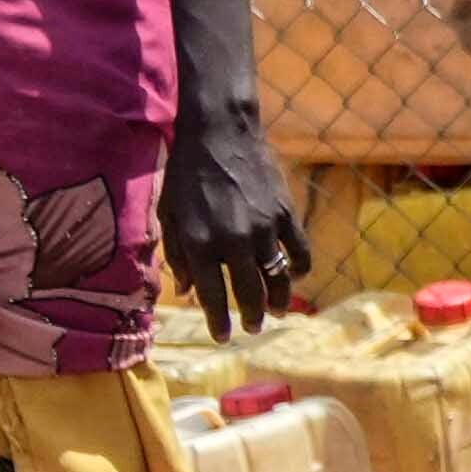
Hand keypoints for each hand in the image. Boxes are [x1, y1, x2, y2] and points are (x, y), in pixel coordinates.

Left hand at [165, 101, 308, 336]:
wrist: (219, 133)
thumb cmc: (186, 174)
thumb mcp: (169, 215)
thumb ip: (177, 254)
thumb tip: (186, 290)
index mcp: (200, 243)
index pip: (212, 295)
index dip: (218, 321)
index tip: (223, 337)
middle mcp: (234, 241)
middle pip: (249, 292)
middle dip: (250, 316)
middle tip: (252, 328)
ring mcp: (264, 228)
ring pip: (278, 276)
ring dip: (278, 298)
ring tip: (276, 311)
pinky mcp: (285, 213)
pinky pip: (300, 250)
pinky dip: (301, 267)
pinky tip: (297, 275)